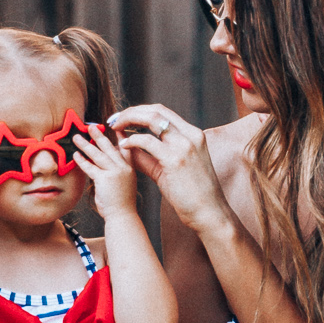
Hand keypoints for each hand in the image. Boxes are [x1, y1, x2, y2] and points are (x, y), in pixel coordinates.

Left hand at [71, 122, 137, 217]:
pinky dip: (82, 160)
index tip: (114, 127)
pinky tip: (75, 155)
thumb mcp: (124, 184)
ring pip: (98, 155)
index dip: (120, 137)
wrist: (123, 216)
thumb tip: (102, 164)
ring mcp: (114, 172)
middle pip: (109, 147)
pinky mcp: (104, 179)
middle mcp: (123, 168)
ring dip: (86, 144)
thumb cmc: (121, 204)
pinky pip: (90, 167)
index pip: (125, 148)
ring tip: (77, 137)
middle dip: (99, 135)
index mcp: (129, 168)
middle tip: (91, 126)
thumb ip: (116, 172)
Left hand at [106, 105, 231, 238]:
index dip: (139, 111)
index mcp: (193, 134)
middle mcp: (190, 135)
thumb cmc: (191, 194)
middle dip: (131, 112)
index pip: (162, 112)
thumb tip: (126, 147)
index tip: (123, 119)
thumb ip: (149, 156)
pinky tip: (123, 146)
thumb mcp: (170, 168)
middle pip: (155, 110)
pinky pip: (147, 141)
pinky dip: (132, 140)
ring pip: (151, 119)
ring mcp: (184, 145)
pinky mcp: (175, 159)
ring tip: (115, 128)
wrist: (209, 213)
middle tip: (114, 120)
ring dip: (129, 120)